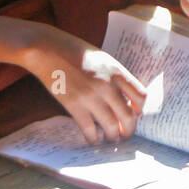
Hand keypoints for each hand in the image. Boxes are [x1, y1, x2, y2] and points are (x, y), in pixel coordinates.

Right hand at [21, 26, 147, 144]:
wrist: (47, 49)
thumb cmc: (75, 51)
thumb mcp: (103, 59)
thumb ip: (114, 77)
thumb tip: (123, 100)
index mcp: (117, 71)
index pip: (141, 96)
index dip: (140, 109)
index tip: (135, 114)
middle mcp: (107, 85)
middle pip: (128, 116)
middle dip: (129, 130)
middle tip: (125, 135)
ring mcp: (90, 96)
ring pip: (110, 127)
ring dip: (112, 137)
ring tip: (111, 139)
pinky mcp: (73, 105)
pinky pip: (89, 129)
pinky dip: (93, 138)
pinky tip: (94, 139)